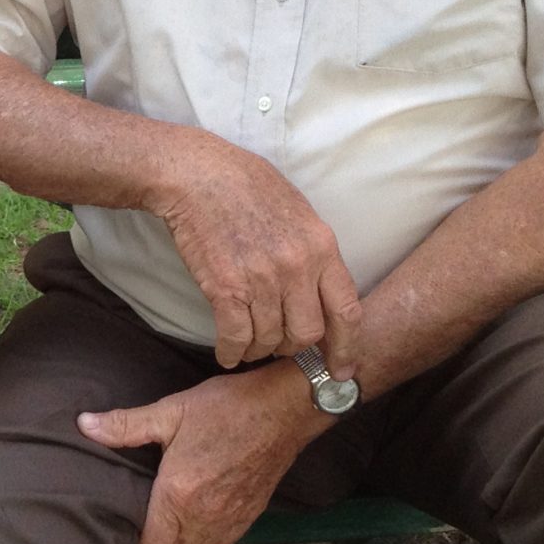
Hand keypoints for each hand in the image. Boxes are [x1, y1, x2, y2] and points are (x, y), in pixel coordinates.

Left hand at [77, 366, 325, 543]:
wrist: (285, 410)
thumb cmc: (227, 408)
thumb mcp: (172, 411)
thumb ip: (126, 425)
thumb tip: (84, 425)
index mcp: (179, 495)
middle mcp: (204, 516)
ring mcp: (230, 520)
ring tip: (162, 542)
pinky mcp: (249, 516)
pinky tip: (195, 529)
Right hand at [153, 130, 363, 371]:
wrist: (197, 174)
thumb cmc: (245, 185)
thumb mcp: (299, 211)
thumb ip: (314, 253)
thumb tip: (322, 292)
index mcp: (321, 247)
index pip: (347, 310)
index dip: (346, 348)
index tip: (341, 370)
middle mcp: (297, 267)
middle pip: (307, 334)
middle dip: (292, 347)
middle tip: (278, 344)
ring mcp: (261, 279)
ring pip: (270, 340)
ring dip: (258, 349)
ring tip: (248, 344)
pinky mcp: (225, 288)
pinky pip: (236, 338)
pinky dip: (231, 352)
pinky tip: (227, 352)